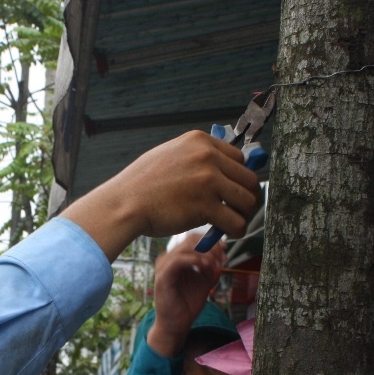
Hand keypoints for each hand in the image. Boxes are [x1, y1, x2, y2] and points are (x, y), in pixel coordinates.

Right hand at [60, 131, 259, 261]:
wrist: (124, 203)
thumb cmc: (142, 184)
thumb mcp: (169, 155)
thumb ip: (195, 157)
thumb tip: (219, 168)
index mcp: (200, 141)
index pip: (239, 158)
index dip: (238, 178)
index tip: (233, 191)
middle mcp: (207, 156)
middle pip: (248, 178)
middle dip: (246, 197)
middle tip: (237, 210)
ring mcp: (208, 180)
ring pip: (247, 200)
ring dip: (244, 215)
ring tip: (233, 222)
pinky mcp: (206, 205)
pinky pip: (236, 221)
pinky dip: (237, 230)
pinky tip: (228, 233)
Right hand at [147, 235, 224, 356]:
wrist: (176, 324)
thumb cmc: (187, 303)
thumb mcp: (204, 281)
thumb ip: (211, 267)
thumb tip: (222, 254)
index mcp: (176, 258)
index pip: (192, 239)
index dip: (210, 240)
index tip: (225, 249)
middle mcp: (168, 259)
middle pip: (190, 240)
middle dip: (210, 246)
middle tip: (222, 258)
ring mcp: (163, 266)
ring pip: (186, 247)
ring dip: (205, 254)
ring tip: (215, 265)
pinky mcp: (162, 276)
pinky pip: (179, 260)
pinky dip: (196, 260)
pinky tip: (205, 267)